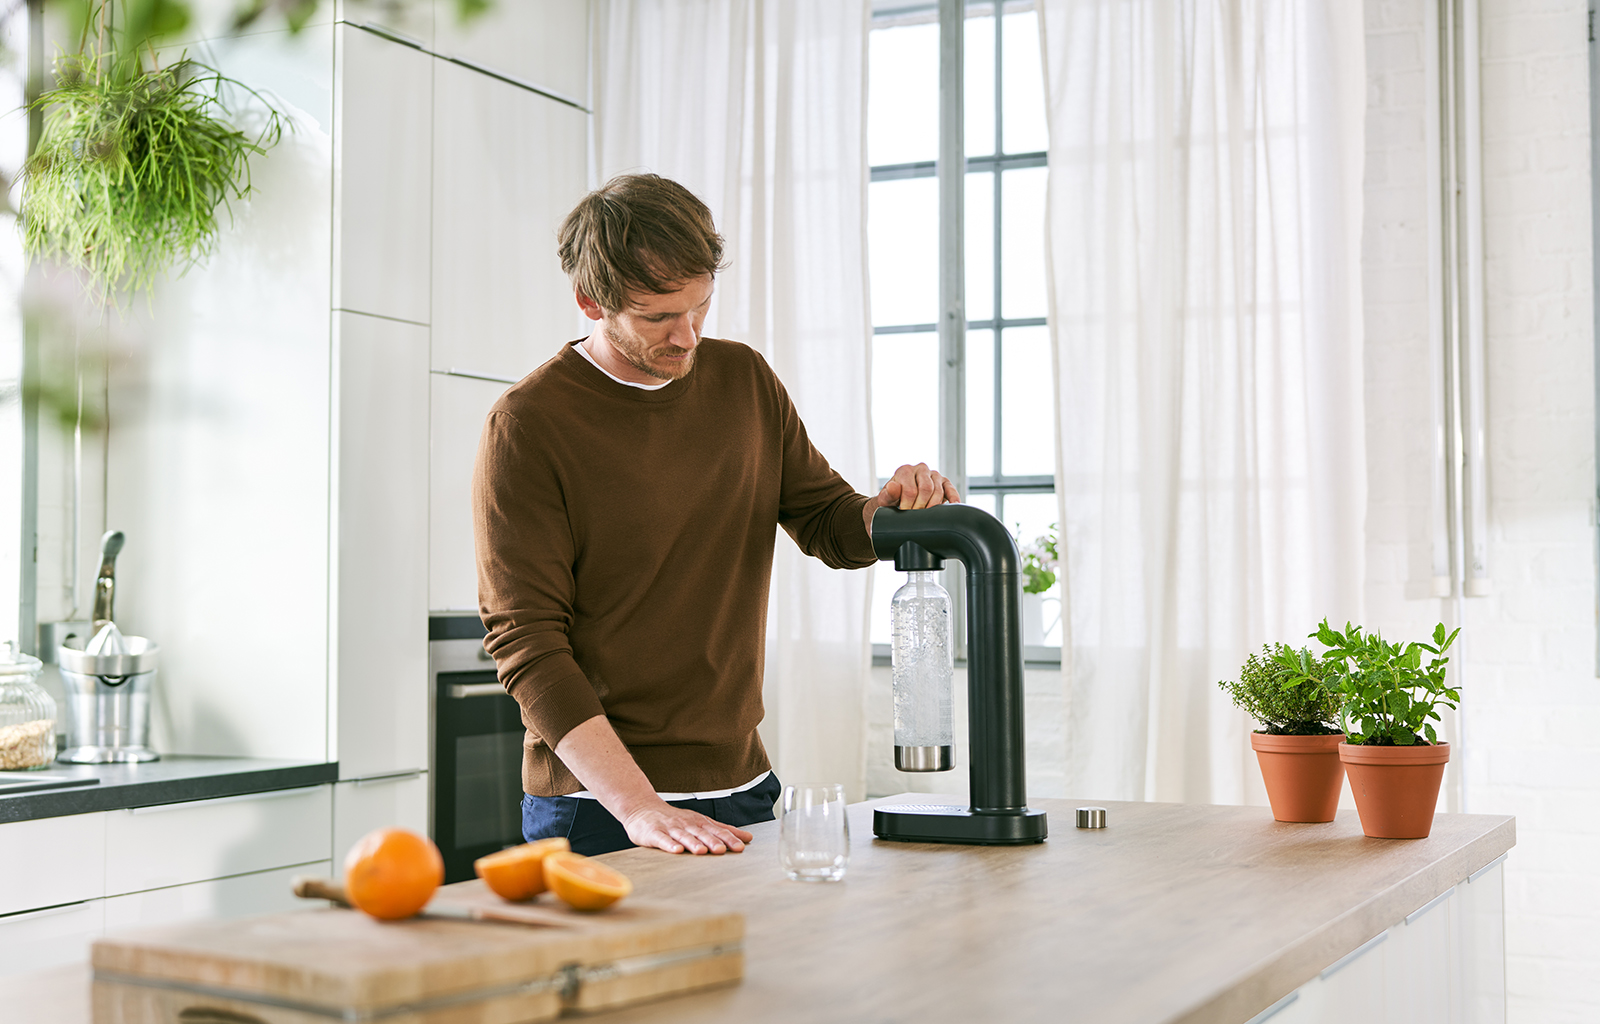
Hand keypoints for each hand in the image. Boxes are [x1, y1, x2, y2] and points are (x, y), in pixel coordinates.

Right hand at [619, 801, 753, 854]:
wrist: (641, 807)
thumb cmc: (674, 819)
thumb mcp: (700, 821)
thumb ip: (722, 830)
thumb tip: (747, 837)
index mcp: (698, 822)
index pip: (716, 830)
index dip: (728, 838)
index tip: (740, 847)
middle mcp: (686, 824)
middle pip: (701, 833)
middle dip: (713, 841)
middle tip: (723, 850)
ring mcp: (669, 828)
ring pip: (683, 836)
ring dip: (693, 843)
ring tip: (702, 851)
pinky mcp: (653, 833)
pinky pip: (662, 840)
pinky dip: (669, 845)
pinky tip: (677, 851)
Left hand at [865, 462, 960, 535]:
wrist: (899, 501)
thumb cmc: (892, 500)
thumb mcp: (885, 499)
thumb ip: (887, 494)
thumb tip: (893, 487)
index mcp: (905, 470)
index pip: (910, 489)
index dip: (908, 505)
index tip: (905, 513)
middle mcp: (920, 469)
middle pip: (926, 489)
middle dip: (921, 506)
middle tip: (915, 516)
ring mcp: (934, 475)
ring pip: (938, 490)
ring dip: (933, 506)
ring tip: (926, 515)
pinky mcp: (944, 482)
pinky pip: (951, 489)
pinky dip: (953, 498)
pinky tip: (953, 505)